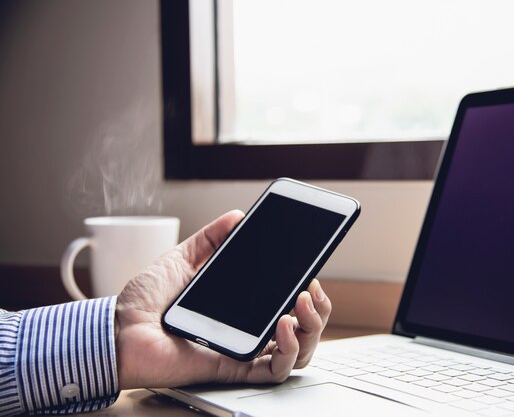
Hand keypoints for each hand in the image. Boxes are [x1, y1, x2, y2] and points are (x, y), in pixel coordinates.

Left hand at [115, 210, 331, 388]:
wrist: (117, 329)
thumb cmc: (145, 301)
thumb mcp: (182, 259)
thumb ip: (210, 239)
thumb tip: (238, 217)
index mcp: (241, 307)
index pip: (287, 304)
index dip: (308, 292)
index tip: (311, 272)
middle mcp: (247, 330)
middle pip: (303, 330)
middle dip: (319, 310)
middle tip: (311, 288)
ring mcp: (243, 350)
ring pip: (298, 352)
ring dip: (311, 328)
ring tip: (301, 303)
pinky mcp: (234, 368)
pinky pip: (274, 372)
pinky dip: (288, 351)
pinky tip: (283, 325)